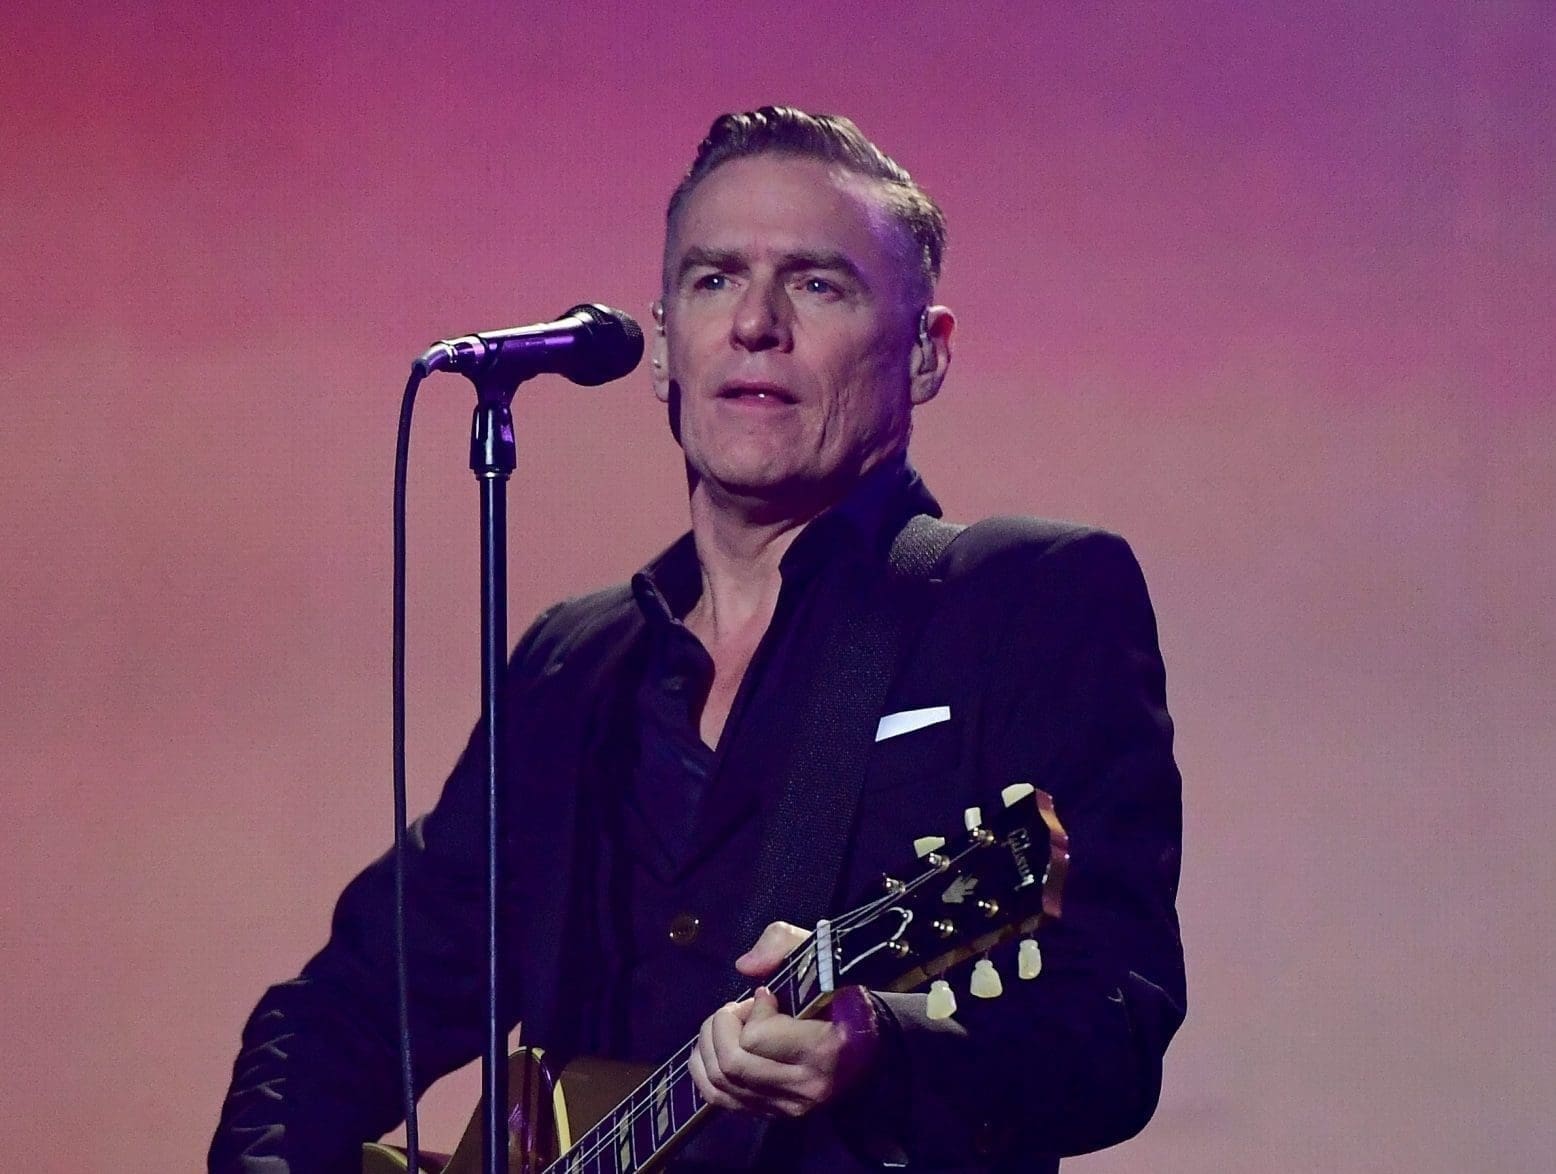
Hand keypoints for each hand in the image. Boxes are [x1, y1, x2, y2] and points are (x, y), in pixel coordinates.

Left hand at [688, 921, 882, 1117]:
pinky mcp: (773, 1113)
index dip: (752, 1010)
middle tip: (738, 1009)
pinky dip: (705, 1070)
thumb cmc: (840, 994)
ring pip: (720, 1083)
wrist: (866, 1040)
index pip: (757, 1038)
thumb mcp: (819, 953)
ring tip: (730, 1026)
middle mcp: (806, 1086)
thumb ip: (782, 943)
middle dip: (721, 1027)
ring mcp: (789, 1107)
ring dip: (711, 1046)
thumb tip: (745, 966)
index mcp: (825, 1048)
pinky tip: (716, 1046)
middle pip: (732, 1063)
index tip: (768, 995)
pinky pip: (719, 1099)